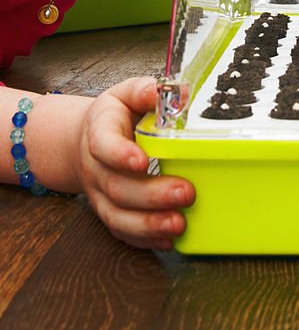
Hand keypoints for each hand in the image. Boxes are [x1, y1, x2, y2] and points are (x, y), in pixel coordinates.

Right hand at [76, 76, 194, 249]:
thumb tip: (160, 90)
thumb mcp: (124, 94)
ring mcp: (100, 195)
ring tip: (178, 223)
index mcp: (99, 133)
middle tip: (185, 192)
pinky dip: (144, 239)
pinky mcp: (110, 212)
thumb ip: (141, 90)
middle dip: (152, 194)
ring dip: (149, 223)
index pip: (104, 145)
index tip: (143, 161)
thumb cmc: (113, 116)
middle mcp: (96, 169)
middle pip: (118, 187)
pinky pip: (122, 231)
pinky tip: (168, 239)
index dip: (121, 155)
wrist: (83, 142)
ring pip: (118, 215)